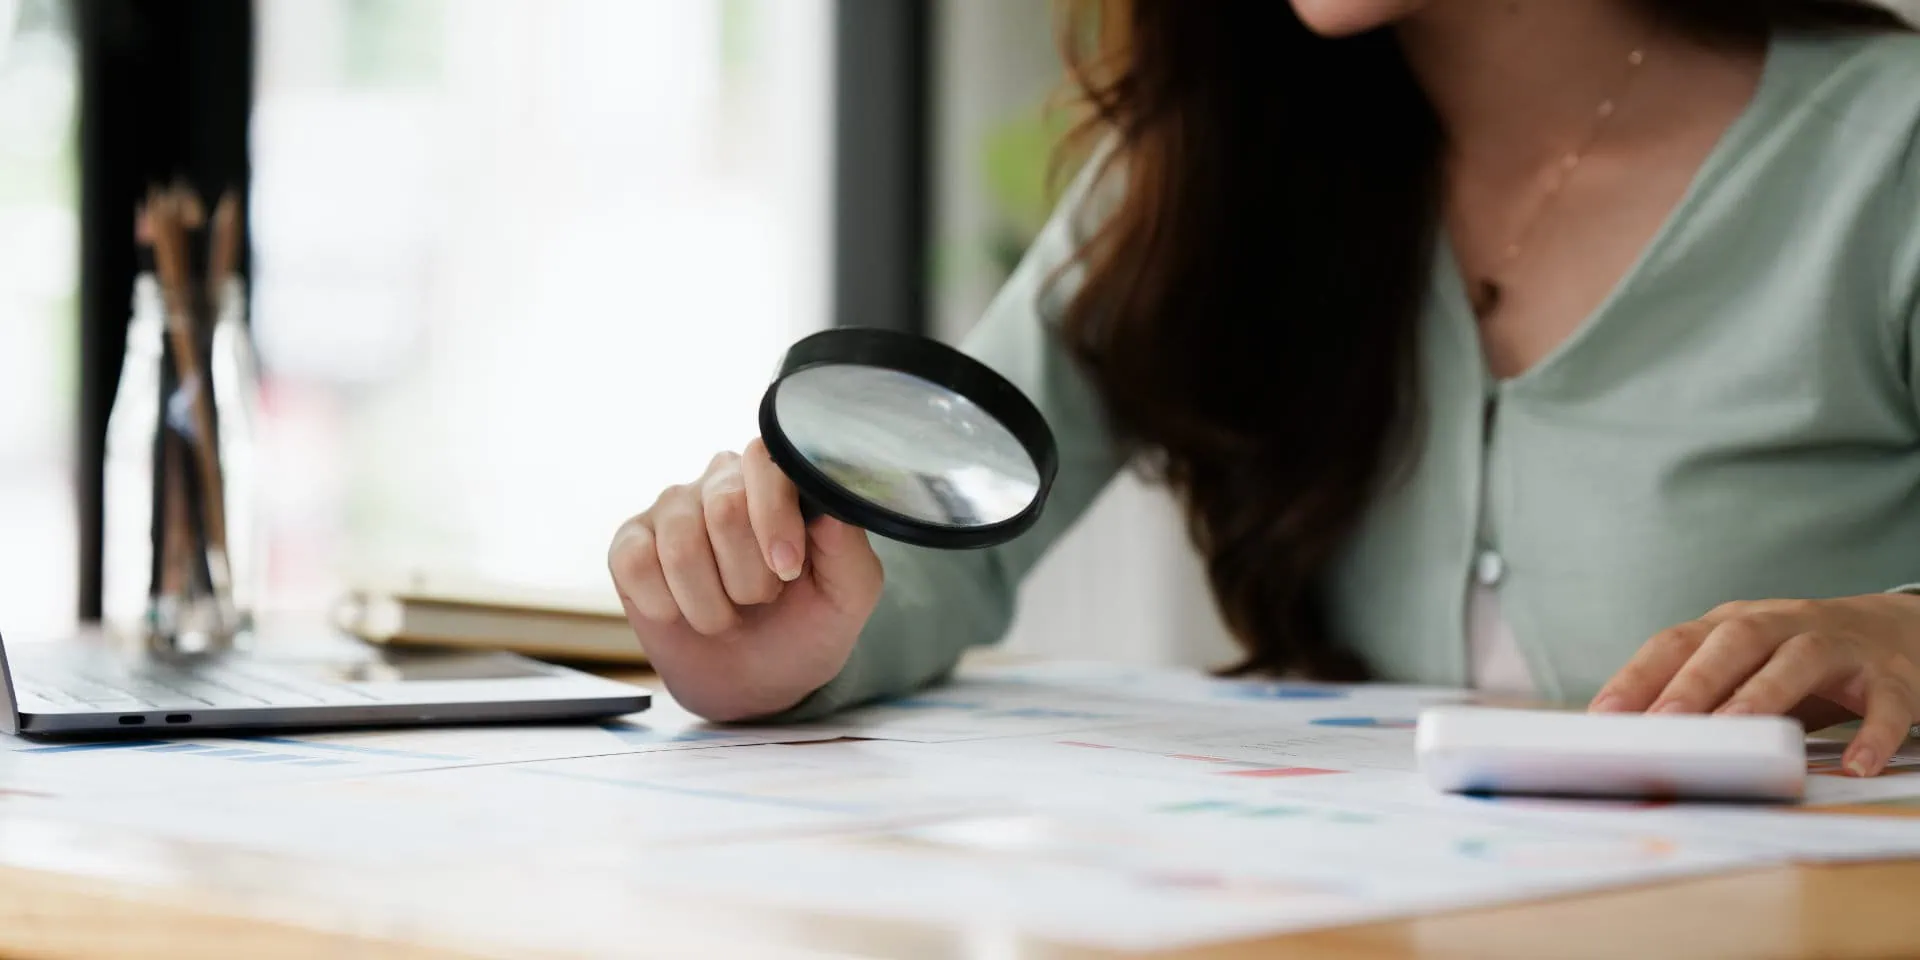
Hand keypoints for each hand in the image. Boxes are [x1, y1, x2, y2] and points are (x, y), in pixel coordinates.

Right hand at [607, 438, 883, 721]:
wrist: (756, 684)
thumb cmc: (804, 626)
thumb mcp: (846, 595)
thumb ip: (847, 546)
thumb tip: (826, 506)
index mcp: (776, 480)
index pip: (765, 462)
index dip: (774, 518)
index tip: (787, 569)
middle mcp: (721, 481)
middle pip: (724, 507)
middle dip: (748, 576)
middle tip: (758, 599)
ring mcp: (671, 510)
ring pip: (680, 544)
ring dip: (709, 603)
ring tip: (725, 615)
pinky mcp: (630, 544)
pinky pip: (634, 563)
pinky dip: (665, 605)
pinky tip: (680, 612)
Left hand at [1590, 595, 1919, 776]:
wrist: (1898, 632)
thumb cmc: (1797, 662)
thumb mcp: (1743, 668)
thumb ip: (1696, 695)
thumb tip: (1628, 740)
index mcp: (1734, 624)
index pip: (1677, 642)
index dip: (1639, 675)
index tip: (1604, 715)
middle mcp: (1783, 624)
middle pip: (1734, 641)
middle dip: (1696, 681)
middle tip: (1665, 722)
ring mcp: (1839, 647)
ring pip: (1800, 660)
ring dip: (1765, 695)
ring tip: (1739, 734)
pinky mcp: (1891, 677)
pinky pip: (1884, 703)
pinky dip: (1871, 734)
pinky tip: (1853, 765)